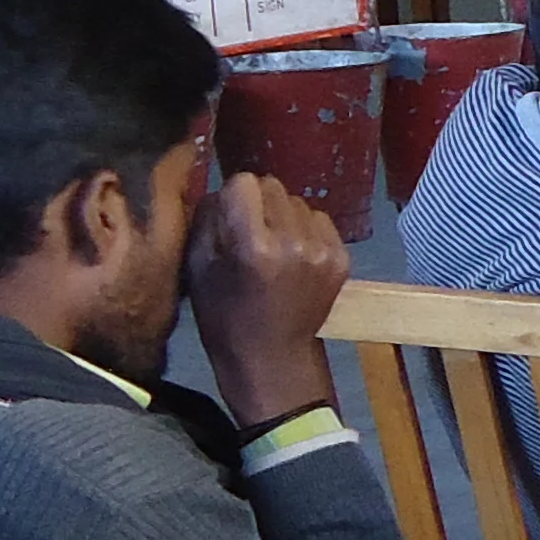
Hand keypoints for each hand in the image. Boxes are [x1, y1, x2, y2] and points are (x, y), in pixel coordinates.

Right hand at [184, 168, 349, 421]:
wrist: (273, 357)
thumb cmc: (224, 316)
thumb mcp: (198, 268)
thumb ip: (206, 220)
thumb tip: (220, 189)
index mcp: (253, 245)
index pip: (244, 182)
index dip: (231, 197)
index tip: (227, 218)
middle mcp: (293, 241)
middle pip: (273, 186)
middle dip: (257, 203)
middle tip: (249, 232)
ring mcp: (322, 250)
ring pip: (297, 202)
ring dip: (282, 216)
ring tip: (273, 247)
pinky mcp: (342, 258)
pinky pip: (320, 220)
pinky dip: (305, 230)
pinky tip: (294, 256)